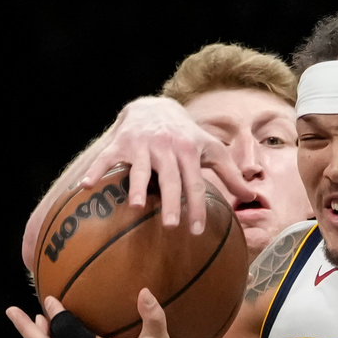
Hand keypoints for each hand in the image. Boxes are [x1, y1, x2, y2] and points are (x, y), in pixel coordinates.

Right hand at [80, 96, 255, 232]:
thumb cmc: (187, 136)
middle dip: (171, 201)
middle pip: (170, 178)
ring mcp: (142, 144)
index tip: (196, 231)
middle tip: (171, 225)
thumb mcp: (211, 150)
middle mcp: (167, 146)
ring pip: (139, 168)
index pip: (195, 183)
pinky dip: (96, 170)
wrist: (155, 106)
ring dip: (135, 186)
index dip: (196, 206)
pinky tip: (86, 186)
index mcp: (189, 150)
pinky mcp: (121, 142)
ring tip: (133, 207)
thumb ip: (230, 174)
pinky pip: (106, 157)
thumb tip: (252, 198)